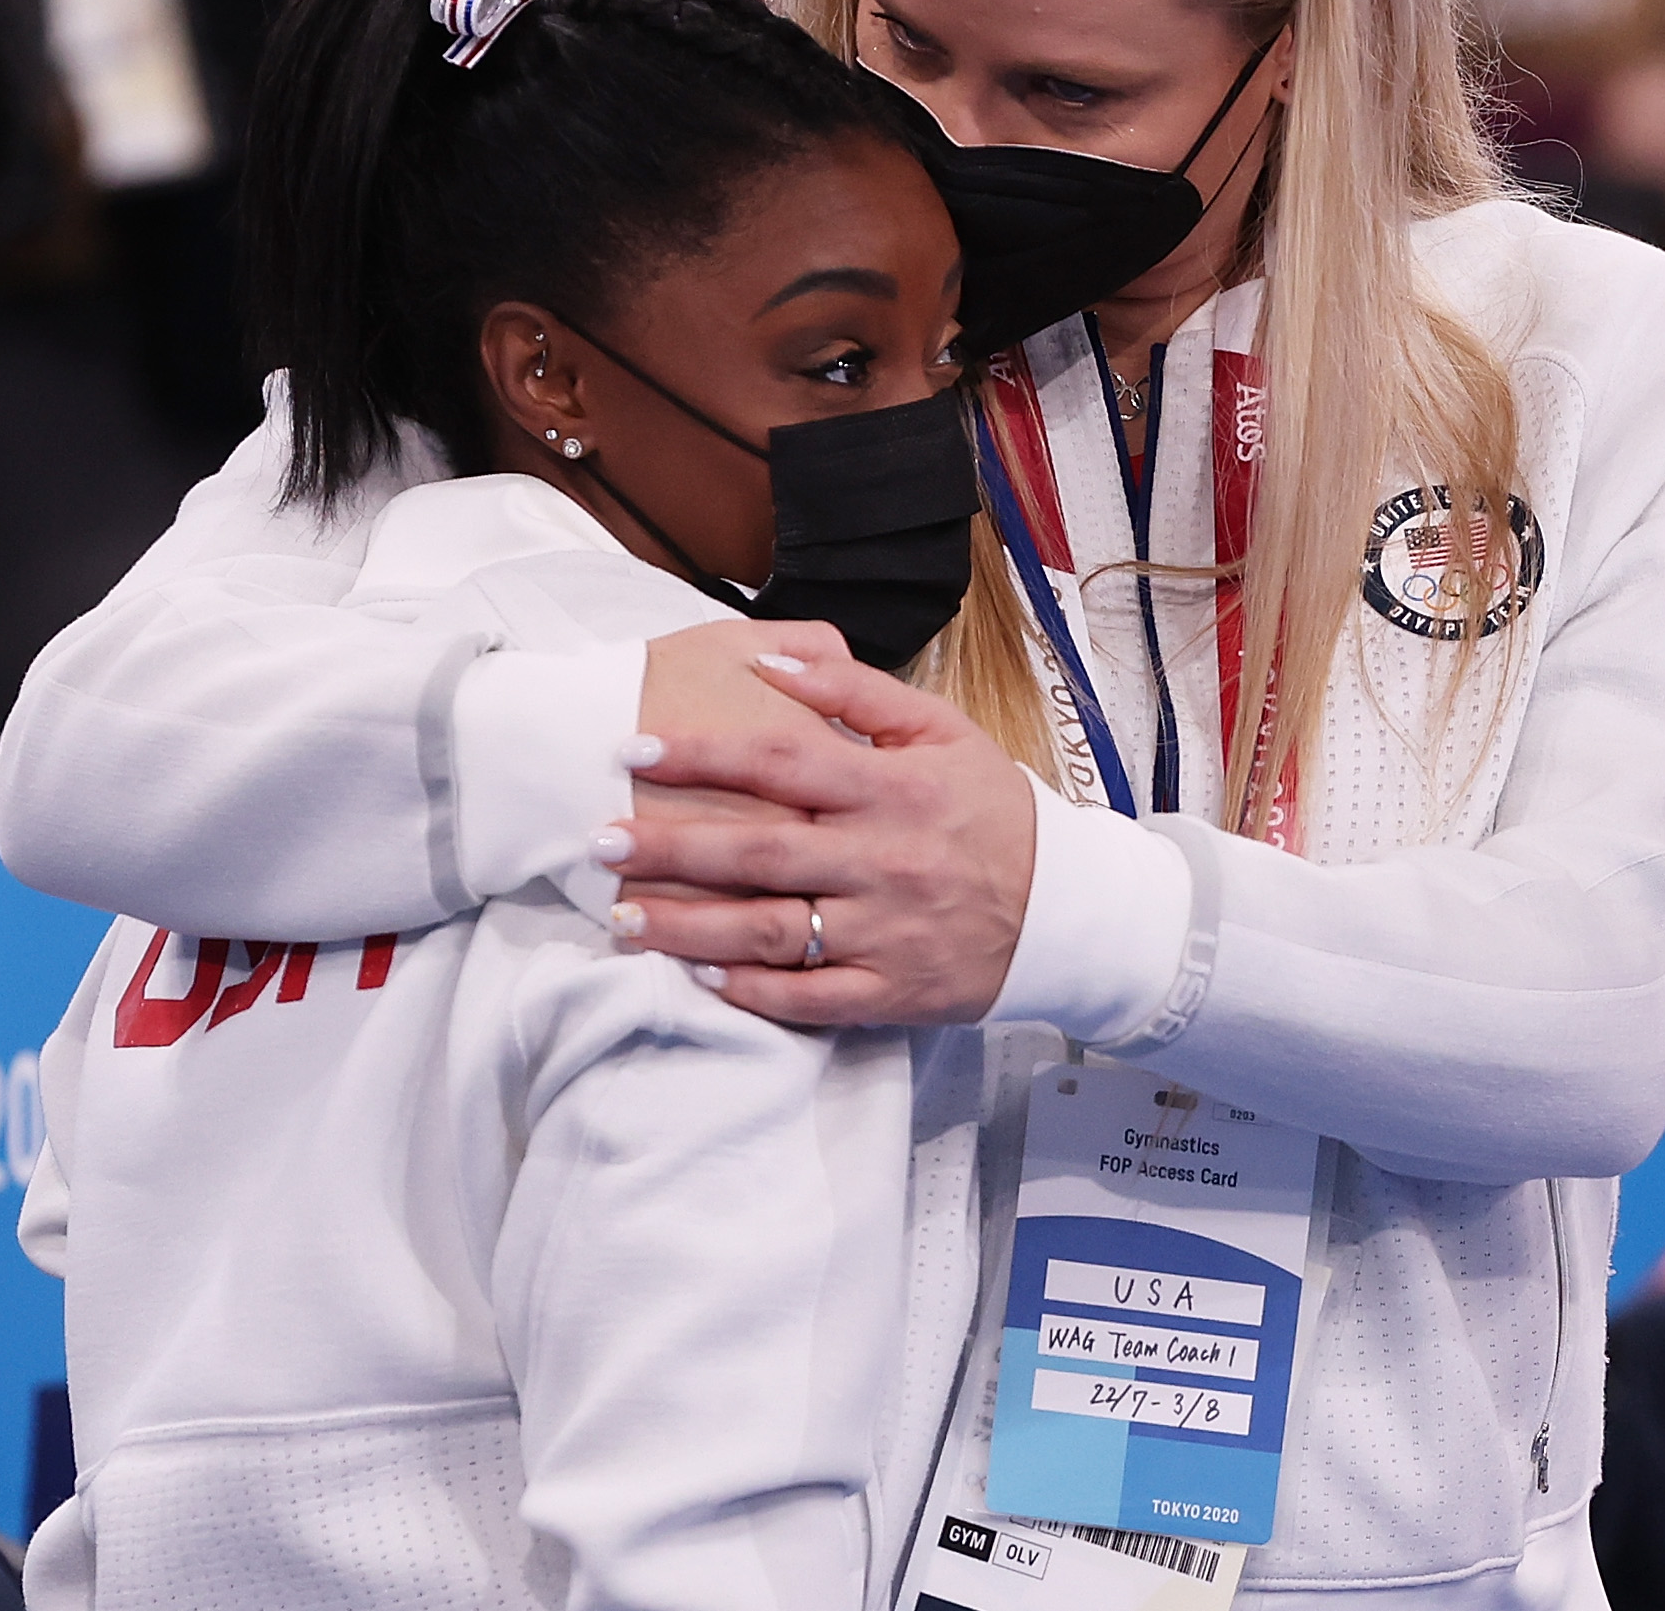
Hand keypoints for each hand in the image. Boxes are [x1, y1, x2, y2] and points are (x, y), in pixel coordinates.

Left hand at [609, 647, 1038, 1026]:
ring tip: (620, 918)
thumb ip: (856, 693)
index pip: (782, 763)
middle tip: (599, 841)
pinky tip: (697, 975)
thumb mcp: (942, 731)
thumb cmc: (989, 810)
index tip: (634, 749)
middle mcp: (883, 862)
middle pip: (759, 853)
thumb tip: (769, 666)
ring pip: (770, 933)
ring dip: (687, 929)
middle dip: (670, 848)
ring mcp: (884, 934)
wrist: (1065, 907)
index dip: (703, 754)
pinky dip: (749, 990)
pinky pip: (808, 998)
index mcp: (892, 791)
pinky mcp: (889, 993)